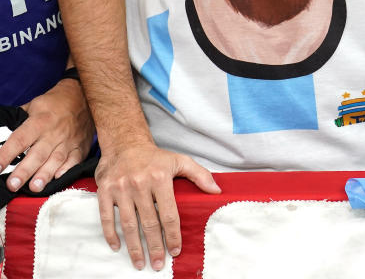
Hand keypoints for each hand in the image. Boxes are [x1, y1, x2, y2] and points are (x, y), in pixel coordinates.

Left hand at [0, 77, 94, 192]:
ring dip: (45, 174)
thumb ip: (20, 120)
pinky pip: (75, 160)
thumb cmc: (56, 102)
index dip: (7, 154)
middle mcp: (54, 133)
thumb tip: (3, 132)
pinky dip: (67, 170)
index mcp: (40, 121)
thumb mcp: (35, 104)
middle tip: (13, 184)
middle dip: (25, 170)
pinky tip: (57, 178)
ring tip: (34, 187)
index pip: (20, 140)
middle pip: (38, 154)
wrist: (86, 96)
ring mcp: (69, 141)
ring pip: (56, 160)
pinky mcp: (81, 147)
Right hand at [95, 143, 220, 270]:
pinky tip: (117, 247)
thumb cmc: (155, 157)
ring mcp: (120, 188)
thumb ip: (200, 175)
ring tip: (140, 263)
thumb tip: (216, 190)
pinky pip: (106, 217)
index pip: (168, 214)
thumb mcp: (180, 161)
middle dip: (154, 247)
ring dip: (134, 247)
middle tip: (158, 264)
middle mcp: (139, 184)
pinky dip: (110, 234)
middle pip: (148, 223)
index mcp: (160, 178)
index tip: (175, 250)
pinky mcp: (104, 191)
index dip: (172, 235)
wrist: (125, 144)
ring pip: (128, 224)